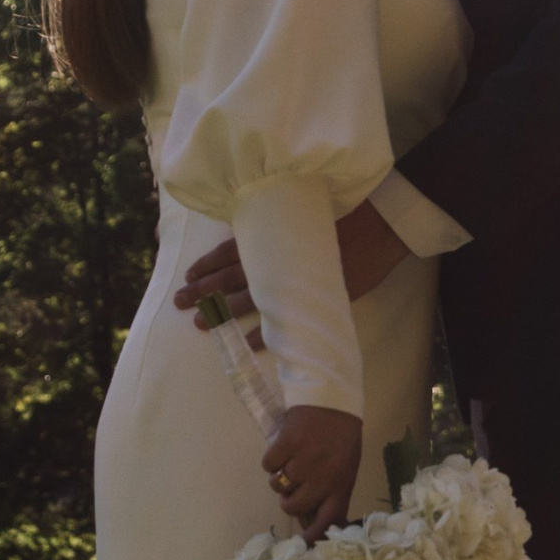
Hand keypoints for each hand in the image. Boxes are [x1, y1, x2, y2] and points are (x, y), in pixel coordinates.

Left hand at [174, 200, 409, 333]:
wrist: (379, 229)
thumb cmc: (345, 217)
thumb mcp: (304, 215)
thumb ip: (279, 229)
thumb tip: (255, 238)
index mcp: (273, 234)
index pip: (229, 250)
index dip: (208, 264)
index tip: (189, 275)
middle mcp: (276, 258)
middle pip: (230, 276)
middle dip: (203, 291)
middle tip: (180, 303)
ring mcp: (292, 281)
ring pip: (246, 299)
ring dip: (220, 313)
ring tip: (200, 324)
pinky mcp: (310, 300)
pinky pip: (278, 322)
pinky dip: (260, 335)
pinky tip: (243, 344)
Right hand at [260, 406, 365, 538]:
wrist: (332, 399)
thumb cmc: (340, 436)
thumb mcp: (345, 466)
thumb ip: (332, 491)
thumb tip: (314, 519)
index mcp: (343, 482)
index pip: (329, 518)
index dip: (315, 537)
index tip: (302, 547)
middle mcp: (325, 475)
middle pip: (294, 505)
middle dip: (288, 499)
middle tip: (293, 484)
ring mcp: (305, 460)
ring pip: (278, 485)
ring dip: (280, 476)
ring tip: (292, 459)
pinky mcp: (287, 443)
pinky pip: (268, 465)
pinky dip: (272, 459)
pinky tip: (284, 447)